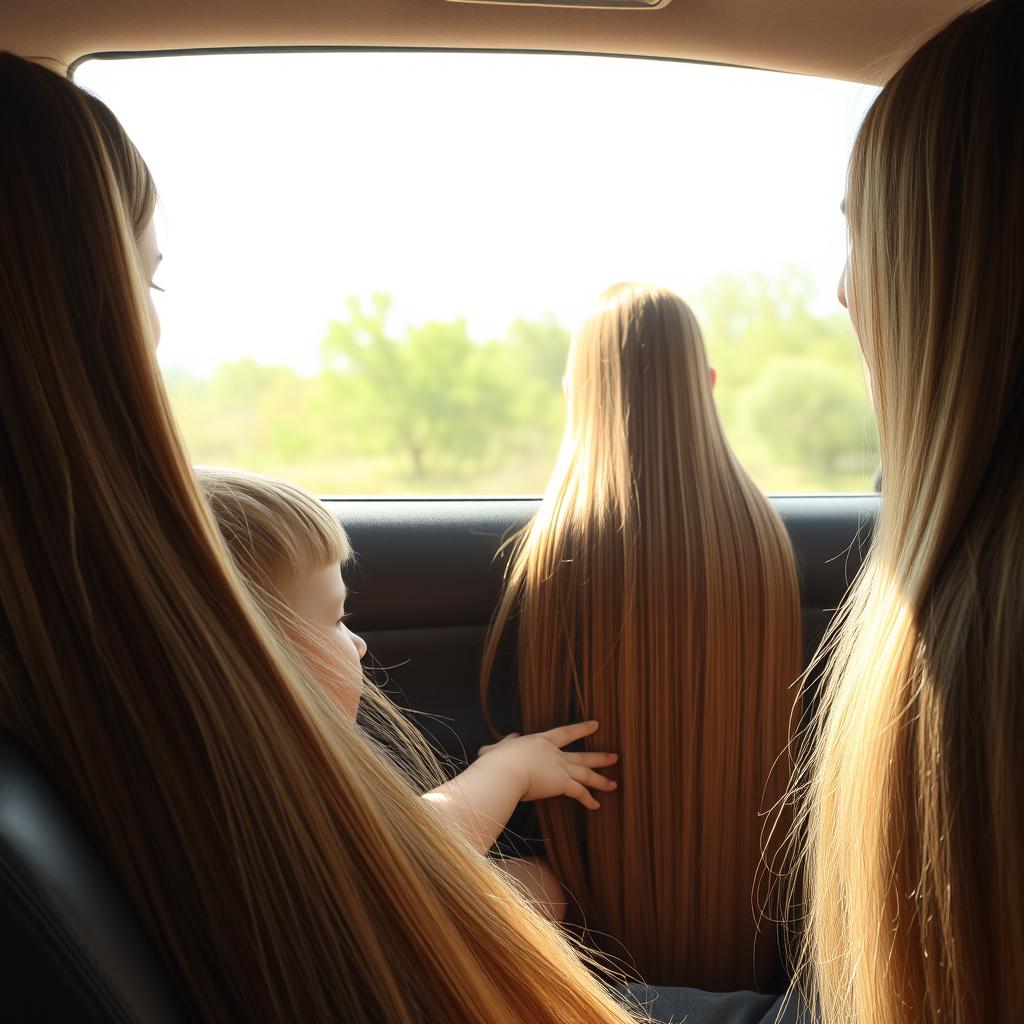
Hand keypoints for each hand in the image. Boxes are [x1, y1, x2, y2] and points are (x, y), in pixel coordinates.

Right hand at [477, 720, 617, 809]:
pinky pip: (579, 792)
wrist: (503, 771)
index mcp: (541, 741)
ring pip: (585, 774)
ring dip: (601, 779)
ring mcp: (559, 768)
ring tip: (614, 784)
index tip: (596, 725)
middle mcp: (554, 754)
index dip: (581, 729)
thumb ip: (507, 742)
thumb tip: (511, 736)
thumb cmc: (497, 761)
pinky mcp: (560, 783)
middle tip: (615, 757)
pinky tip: (596, 805)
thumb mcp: (499, 747)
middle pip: (582, 756)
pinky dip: (588, 799)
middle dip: (599, 757)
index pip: (566, 733)